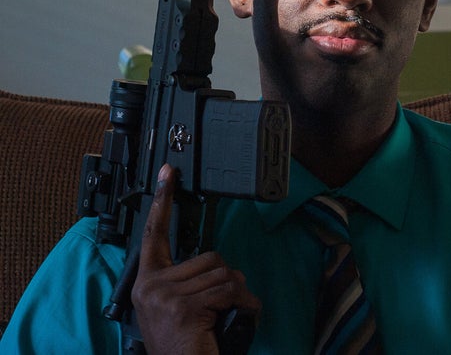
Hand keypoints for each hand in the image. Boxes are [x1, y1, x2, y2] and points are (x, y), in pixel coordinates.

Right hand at [131, 164, 260, 354]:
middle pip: (208, 256)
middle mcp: (150, 287)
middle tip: (219, 306)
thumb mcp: (174, 308)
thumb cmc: (184, 343)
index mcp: (146, 283)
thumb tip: (215, 265)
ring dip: (236, 293)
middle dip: (225, 279)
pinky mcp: (184, 307)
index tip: (168, 172)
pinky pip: (229, 289)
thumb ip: (184, 281)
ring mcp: (165, 296)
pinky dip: (244, 303)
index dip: (163, 202)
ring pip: (223, 272)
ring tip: (225, 315)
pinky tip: (237, 317)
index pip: (154, 235)